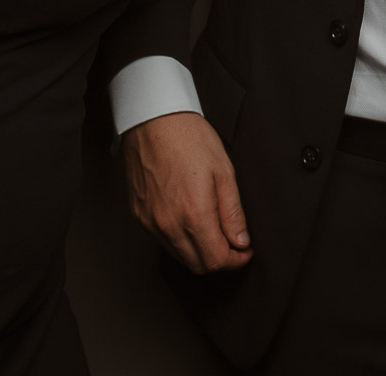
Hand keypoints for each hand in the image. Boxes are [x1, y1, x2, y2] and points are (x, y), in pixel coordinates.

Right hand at [121, 111, 250, 272]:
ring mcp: (149, 222)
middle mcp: (167, 224)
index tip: (245, 250)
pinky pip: (162, 241)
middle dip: (220, 259)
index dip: (236, 260)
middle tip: (234, 243)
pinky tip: (192, 221)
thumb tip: (241, 241)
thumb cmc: (189, 138)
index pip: (216, 260)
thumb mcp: (224, 172)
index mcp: (193, 214)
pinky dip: (181, 240)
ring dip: (200, 251)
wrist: (153, 119)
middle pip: (197, 265)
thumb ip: (233, 213)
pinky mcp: (139, 215)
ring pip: (179, 256)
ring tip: (215, 229)